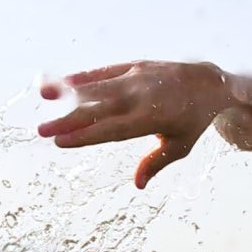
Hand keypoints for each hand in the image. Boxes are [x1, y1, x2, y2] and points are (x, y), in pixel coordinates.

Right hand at [37, 60, 230, 188]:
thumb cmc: (192, 121)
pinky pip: (105, 72)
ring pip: (97, 86)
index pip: (112, 130)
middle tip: (42, 131)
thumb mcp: (179, 146)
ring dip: (68, 90)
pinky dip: (85, 77)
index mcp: (151, 119)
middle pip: (98, 110)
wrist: (208, 83)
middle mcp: (141, 97)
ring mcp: (136, 79)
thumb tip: (138, 185)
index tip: (62, 143)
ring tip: (44, 94)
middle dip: (69, 121)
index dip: (85, 137)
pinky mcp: (134, 66)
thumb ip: (156, 162)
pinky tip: (64, 82)